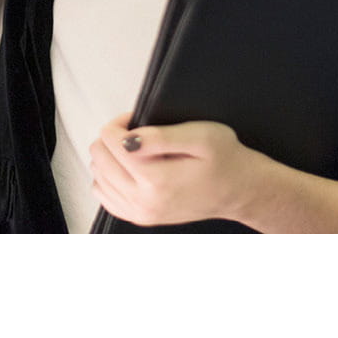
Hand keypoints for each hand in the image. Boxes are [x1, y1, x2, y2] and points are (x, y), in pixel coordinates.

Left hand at [88, 115, 255, 229]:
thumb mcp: (202, 136)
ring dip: (108, 157)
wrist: (239, 191)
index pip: (110, 142)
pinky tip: (126, 168)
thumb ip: (161, 136)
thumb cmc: (225, 161)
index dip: (120, 123)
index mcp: (157, 180)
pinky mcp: (140, 217)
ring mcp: (141, 213)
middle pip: (100, 159)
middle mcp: (145, 201)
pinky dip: (108, 177)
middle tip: (136, 131)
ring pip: (98, 177)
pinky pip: (104, 195)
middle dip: (112, 138)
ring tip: (135, 149)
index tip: (135, 120)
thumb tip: (128, 138)